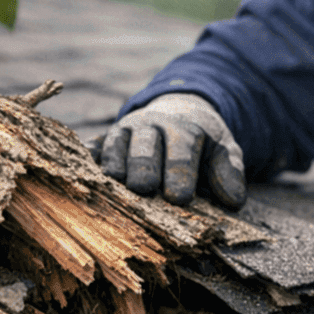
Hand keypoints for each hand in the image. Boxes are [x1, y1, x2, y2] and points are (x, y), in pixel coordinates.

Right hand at [96, 93, 245, 208]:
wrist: (177, 111)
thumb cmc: (202, 141)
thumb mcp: (224, 150)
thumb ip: (230, 173)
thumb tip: (233, 202)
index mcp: (184, 128)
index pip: (181, 151)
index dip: (180, 173)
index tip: (180, 197)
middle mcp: (151, 126)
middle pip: (144, 147)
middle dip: (144, 167)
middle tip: (144, 189)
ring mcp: (124, 132)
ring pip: (115, 146)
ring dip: (114, 165)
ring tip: (114, 186)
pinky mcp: (104, 140)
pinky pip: (91, 147)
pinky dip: (86, 159)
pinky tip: (80, 174)